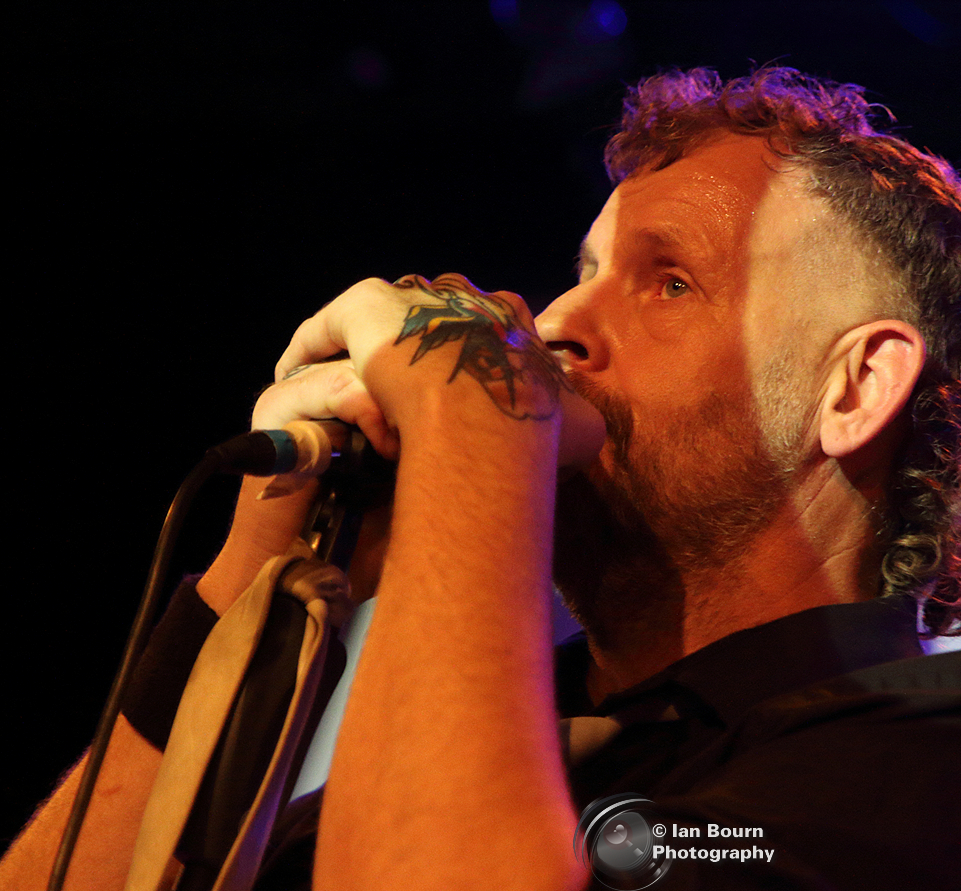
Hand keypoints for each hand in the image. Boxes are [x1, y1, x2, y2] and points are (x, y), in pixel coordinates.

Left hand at [275, 273, 603, 466]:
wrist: (491, 413)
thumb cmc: (537, 428)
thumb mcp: (578, 430)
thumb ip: (578, 429)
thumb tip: (586, 441)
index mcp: (512, 318)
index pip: (484, 320)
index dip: (462, 353)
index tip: (448, 386)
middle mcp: (463, 297)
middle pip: (428, 311)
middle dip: (409, 342)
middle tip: (389, 386)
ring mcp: (415, 297)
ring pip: (377, 318)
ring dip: (359, 346)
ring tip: (337, 380)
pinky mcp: (368, 307)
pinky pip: (328, 325)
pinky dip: (309, 347)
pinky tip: (293, 375)